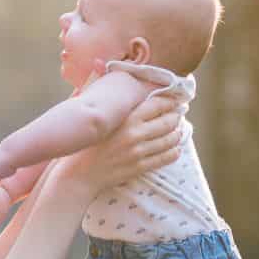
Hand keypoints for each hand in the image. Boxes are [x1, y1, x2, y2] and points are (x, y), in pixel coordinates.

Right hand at [57, 94, 182, 190]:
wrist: (79, 173)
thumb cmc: (87, 142)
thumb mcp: (101, 118)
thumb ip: (117, 105)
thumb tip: (125, 85)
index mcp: (126, 118)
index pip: (157, 104)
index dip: (170, 102)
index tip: (175, 101)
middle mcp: (135, 134)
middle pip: (167, 121)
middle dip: (176, 117)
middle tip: (179, 115)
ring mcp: (139, 152)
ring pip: (170, 140)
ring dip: (178, 134)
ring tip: (179, 130)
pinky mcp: (140, 166)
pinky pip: (166, 158)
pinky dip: (174, 152)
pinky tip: (175, 148)